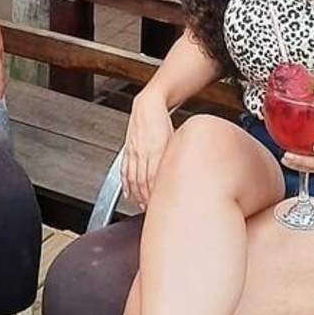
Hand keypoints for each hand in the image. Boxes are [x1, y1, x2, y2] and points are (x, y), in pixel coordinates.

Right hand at [121, 89, 173, 208]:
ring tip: (140, 204)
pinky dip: (126, 182)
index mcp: (156, 148)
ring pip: (133, 177)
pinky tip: (128, 191)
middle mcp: (143, 151)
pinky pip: (125, 169)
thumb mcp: (175, 136)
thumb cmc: (163, 118)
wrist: (149, 103)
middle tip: (150, 211)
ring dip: (136, 193)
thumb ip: (178, 153)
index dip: (155, 195)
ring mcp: (134, 151)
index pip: (155, 178)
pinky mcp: (129, 149)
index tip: (159, 206)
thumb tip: (188, 169)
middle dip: (146, 198)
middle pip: (143, 181)